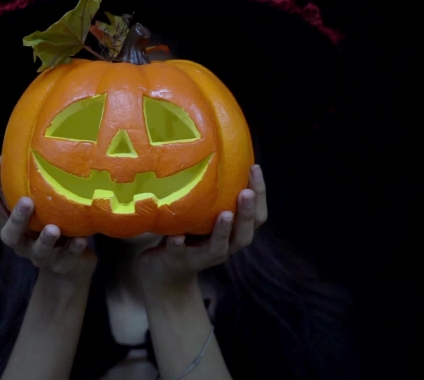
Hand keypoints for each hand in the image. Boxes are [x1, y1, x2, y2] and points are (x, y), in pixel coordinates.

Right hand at [0, 153, 96, 282]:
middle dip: (16, 218)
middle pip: (7, 232)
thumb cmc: (52, 224)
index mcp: (8, 222)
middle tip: (26, 201)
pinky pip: (67, 258)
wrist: (70, 267)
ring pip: (36, 250)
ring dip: (44, 239)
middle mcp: (20, 240)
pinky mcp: (61, 266)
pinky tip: (81, 240)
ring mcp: (39, 255)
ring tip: (53, 228)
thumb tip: (38, 139)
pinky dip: (74, 249)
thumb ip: (34, 185)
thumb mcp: (40, 206)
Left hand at [138, 164, 267, 294]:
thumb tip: (215, 149)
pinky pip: (181, 254)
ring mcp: (201, 257)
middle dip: (247, 213)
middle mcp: (224, 247)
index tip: (254, 167)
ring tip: (225, 215)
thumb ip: (214, 196)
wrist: (163, 273)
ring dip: (223, 231)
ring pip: (219, 248)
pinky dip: (180, 245)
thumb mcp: (204, 215)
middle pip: (244, 234)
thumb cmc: (189, 235)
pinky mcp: (178, 262)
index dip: (260, 194)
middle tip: (246, 192)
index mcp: (234, 234)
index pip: (257, 216)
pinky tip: (177, 237)